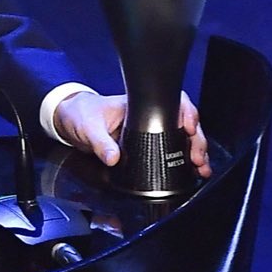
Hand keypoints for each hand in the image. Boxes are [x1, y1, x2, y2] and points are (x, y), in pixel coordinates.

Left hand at [53, 91, 210, 178]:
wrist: (70, 120)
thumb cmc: (80, 115)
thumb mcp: (87, 127)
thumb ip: (99, 142)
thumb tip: (114, 158)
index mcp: (135, 105)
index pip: (169, 102)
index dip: (185, 113)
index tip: (189, 128)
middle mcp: (145, 115)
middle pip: (181, 121)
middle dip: (196, 138)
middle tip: (198, 156)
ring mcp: (147, 129)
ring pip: (180, 136)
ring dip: (194, 149)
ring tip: (201, 166)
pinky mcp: (144, 143)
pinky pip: (169, 148)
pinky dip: (183, 158)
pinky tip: (192, 169)